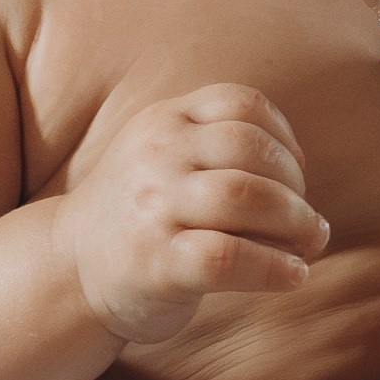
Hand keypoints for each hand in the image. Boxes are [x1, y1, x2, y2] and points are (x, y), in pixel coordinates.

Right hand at [53, 84, 329, 342]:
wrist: (69, 266)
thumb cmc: (140, 214)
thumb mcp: (165, 156)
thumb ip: (219, 147)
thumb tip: (304, 182)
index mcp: (163, 120)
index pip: (242, 104)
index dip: (285, 137)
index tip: (295, 173)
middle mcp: (156, 156)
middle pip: (253, 150)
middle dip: (296, 186)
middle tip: (308, 220)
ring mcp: (153, 209)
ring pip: (246, 197)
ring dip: (296, 222)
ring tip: (309, 243)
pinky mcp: (157, 263)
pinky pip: (229, 256)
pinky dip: (275, 267)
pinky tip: (294, 276)